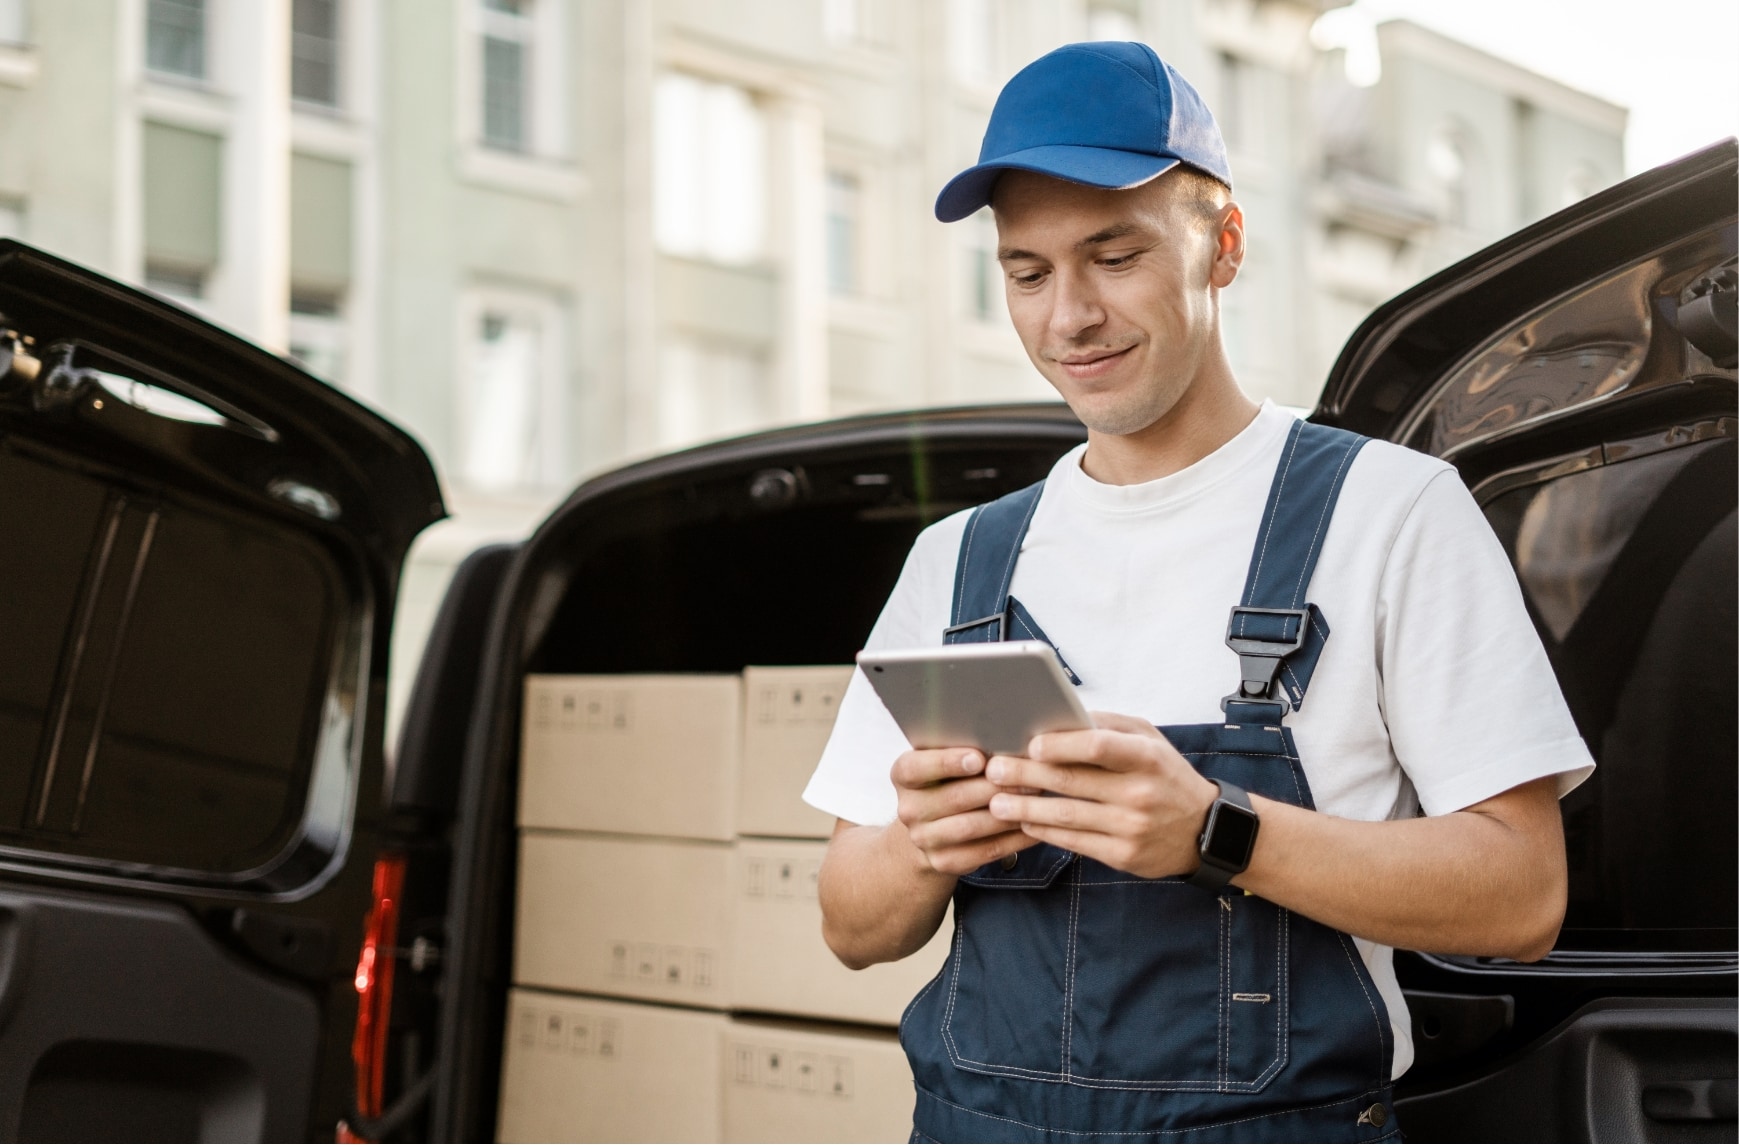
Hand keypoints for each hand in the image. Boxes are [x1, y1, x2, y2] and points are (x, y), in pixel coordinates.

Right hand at [892, 747, 1041, 875]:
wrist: (930, 829)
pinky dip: (1013, 838)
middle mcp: (908, 809)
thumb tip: (1004, 735)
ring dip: (1007, 813)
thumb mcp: (944, 761)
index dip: (946, 762)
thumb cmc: (948, 781)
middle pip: (953, 798)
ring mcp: (924, 839)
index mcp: (904, 776)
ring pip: (971, 826)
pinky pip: (985, 851)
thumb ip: (963, 748)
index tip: (978, 758)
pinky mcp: (944, 862)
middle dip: (994, 787)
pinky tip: (1033, 825)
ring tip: (1035, 798)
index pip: (916, 768)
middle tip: (1028, 777)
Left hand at [984, 712, 1218, 878]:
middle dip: (1026, 774)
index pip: (1099, 746)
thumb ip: (1109, 726)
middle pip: (1072, 781)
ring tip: (996, 802)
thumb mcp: (1150, 741)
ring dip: (1026, 808)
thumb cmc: (1166, 777)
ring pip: (1067, 816)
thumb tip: (1062, 713)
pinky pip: (1075, 842)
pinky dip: (1045, 832)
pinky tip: (1024, 823)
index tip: (1031, 743)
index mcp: (1147, 757)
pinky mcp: (1124, 856)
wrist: (1205, 831)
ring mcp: (1131, 827)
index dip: (1061, 744)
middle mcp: (1140, 792)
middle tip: (994, 770)